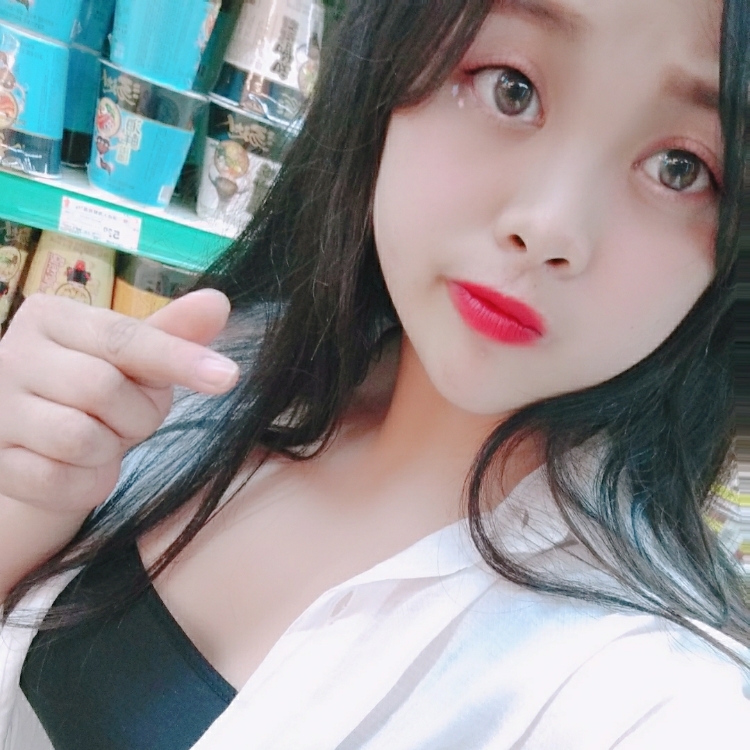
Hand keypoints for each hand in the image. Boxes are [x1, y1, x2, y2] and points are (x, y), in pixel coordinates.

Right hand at [0, 289, 238, 515]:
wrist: (42, 444)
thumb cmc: (96, 391)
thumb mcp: (136, 358)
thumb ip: (174, 333)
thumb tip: (219, 302)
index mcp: (51, 317)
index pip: (123, 338)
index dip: (179, 359)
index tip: (229, 376)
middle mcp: (12, 355)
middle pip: (102, 388)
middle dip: (138, 414)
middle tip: (132, 418)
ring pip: (79, 439)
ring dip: (110, 450)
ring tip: (103, 439)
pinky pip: (58, 481)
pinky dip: (88, 483)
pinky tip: (83, 469)